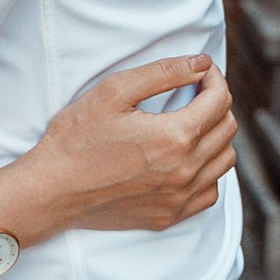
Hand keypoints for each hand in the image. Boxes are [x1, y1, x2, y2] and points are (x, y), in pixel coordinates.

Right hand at [0, 57, 235, 241]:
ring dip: (215, 137)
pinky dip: (206, 171)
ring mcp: (179, 198)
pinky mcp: (170, 216)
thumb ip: (164, 72)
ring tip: (189, 124)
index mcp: (176, 136)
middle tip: (192, 93)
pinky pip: (210, 192)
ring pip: (224, 161)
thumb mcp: (115, 90)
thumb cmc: (77, 137)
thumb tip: (202, 63)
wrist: (52, 190)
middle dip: (215, 103)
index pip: (219, 99)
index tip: (198, 71)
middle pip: (227, 128)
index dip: (212, 78)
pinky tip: (183, 159)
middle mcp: (185, 171)